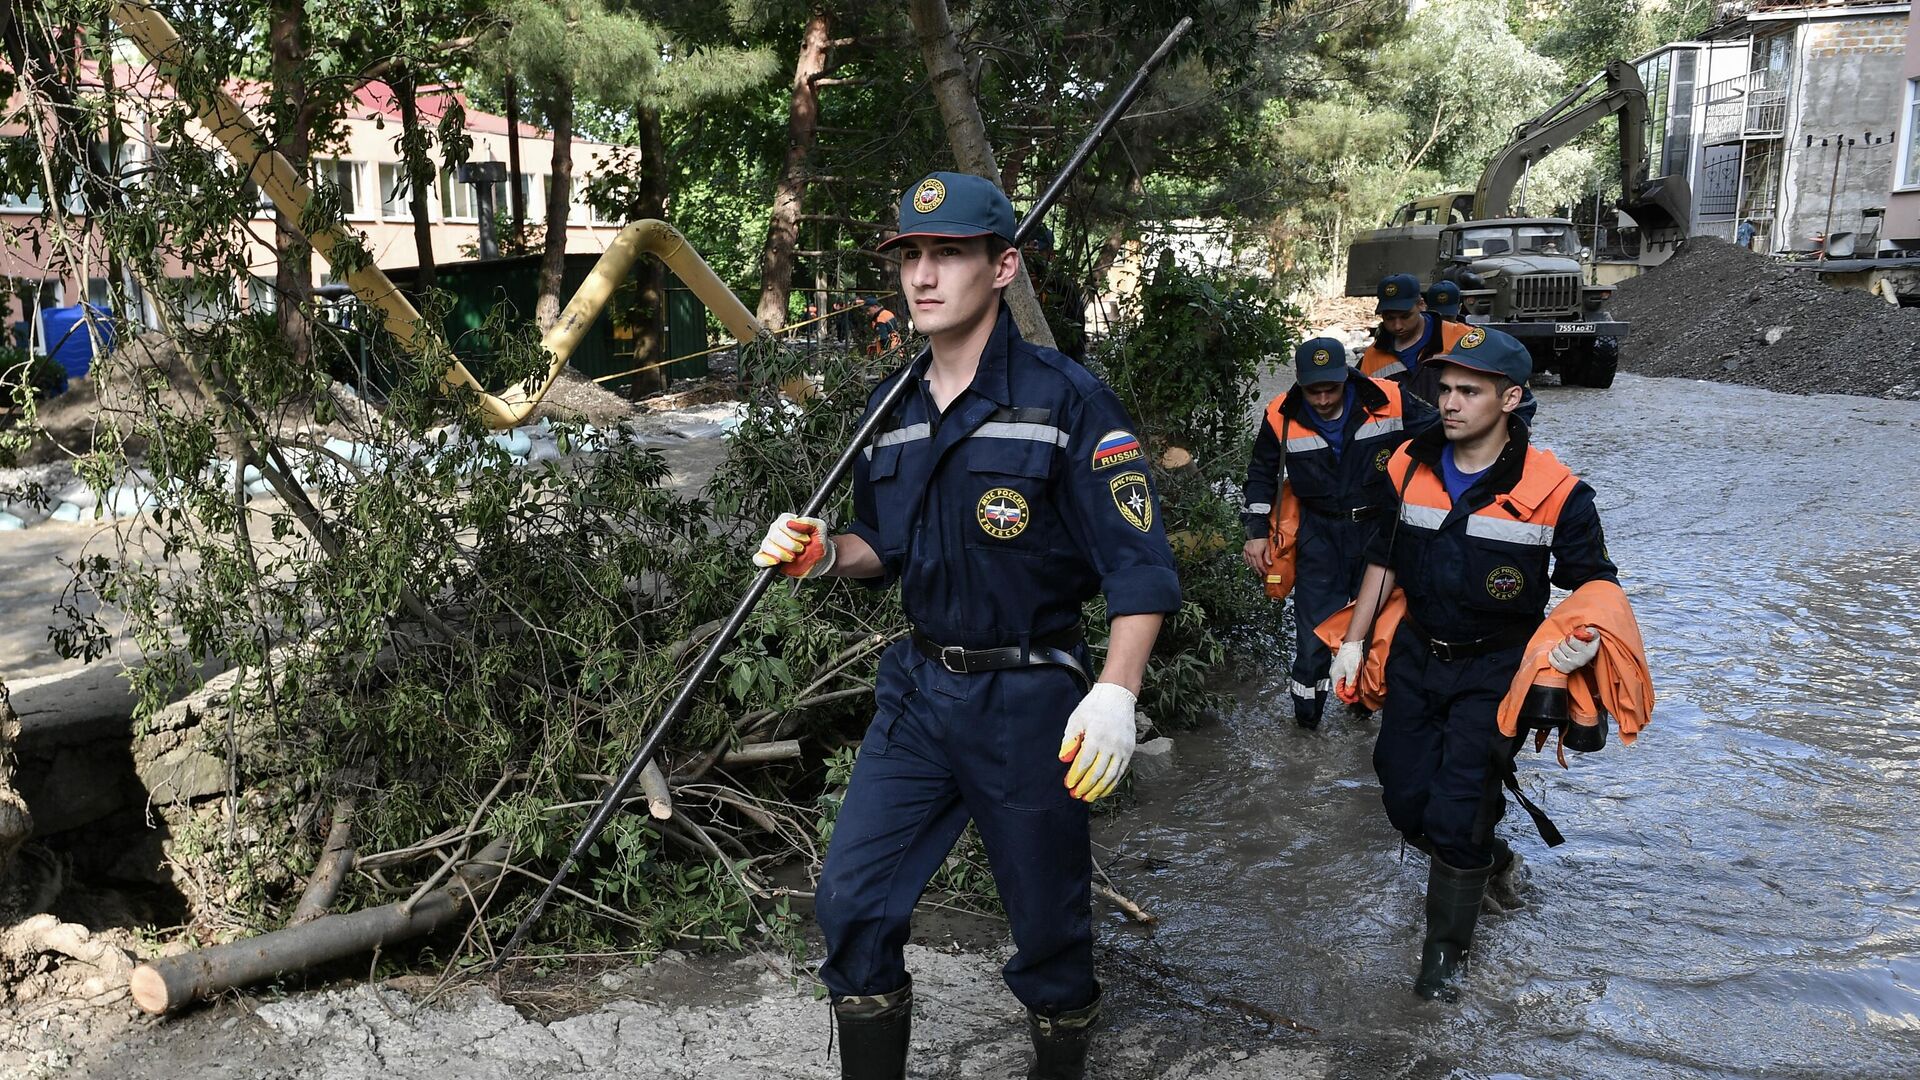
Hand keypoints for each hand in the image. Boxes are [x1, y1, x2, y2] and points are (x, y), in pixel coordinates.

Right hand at [752, 513, 834, 577]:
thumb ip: (809, 522)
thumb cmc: (818, 543)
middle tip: (800, 550)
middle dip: (790, 545)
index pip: (783, 524)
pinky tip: (776, 561)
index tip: (806, 540)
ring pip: (767, 545)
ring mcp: (771, 544)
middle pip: (775, 535)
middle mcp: (776, 531)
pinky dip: (765, 560)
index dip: (795, 534)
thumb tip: (792, 522)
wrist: (819, 560)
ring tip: (792, 557)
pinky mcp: (768, 557)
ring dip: (782, 553)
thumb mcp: (820, 528)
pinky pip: (758, 558)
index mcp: (786, 521)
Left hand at [1057, 682, 1137, 801]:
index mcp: (1096, 736)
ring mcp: (1122, 748)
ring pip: (1111, 775)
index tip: (1068, 785)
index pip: (1084, 762)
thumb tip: (1064, 760)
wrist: (1117, 695)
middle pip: (1097, 772)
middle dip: (1086, 786)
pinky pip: (1121, 771)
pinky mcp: (1129, 750)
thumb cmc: (1093, 707)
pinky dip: (1112, 783)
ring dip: (1099, 789)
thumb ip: (1070, 740)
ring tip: (1088, 798)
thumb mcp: (1076, 719)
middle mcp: (1111, 744)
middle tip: (1076, 795)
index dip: (1075, 776)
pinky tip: (1103, 790)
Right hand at [1241, 538, 1268, 573]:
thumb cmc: (1262, 538)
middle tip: (1260, 574)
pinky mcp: (1245, 549)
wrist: (1256, 531)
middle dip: (1257, 571)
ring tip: (1256, 571)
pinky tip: (1249, 564)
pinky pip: (1245, 558)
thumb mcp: (1267, 547)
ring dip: (1252, 567)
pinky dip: (1247, 562)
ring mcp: (1247, 551)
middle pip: (1254, 565)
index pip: (1260, 565)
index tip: (1265, 573)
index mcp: (1257, 553)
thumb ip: (1267, 557)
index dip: (1263, 570)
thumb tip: (1269, 564)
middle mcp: (1251, 553)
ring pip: (1249, 562)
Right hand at [1329, 640, 1364, 702]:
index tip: (1352, 700)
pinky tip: (1353, 683)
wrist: (1352, 644)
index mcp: (1335, 676)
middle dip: (1347, 695)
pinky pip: (1343, 680)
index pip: (1338, 692)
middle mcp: (1334, 674)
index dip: (1345, 698)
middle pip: (1339, 689)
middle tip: (1355, 698)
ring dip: (1348, 689)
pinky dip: (1348, 684)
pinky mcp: (1340, 668)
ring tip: (1355, 691)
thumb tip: (1348, 693)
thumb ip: (1350, 684)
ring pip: (1341, 685)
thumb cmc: (1351, 655)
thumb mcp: (1352, 672)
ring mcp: (1337, 671)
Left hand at [1547, 627, 1599, 673]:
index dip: (1570, 636)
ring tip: (1562, 647)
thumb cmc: (1588, 644)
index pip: (1572, 641)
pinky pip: (1552, 659)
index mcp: (1589, 652)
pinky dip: (1552, 654)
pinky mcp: (1563, 669)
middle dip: (1563, 641)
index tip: (1572, 637)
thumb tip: (1588, 632)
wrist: (1585, 657)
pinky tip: (1558, 652)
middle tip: (1567, 642)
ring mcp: (1571, 666)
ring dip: (1557, 646)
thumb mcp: (1593, 636)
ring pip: (1556, 651)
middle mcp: (1580, 661)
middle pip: (1563, 645)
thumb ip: (1592, 632)